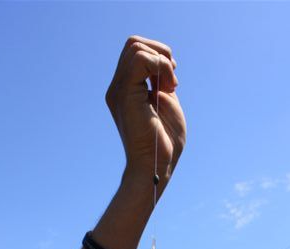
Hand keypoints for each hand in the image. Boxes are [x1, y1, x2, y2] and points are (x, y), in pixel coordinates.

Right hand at [106, 36, 185, 183]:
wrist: (157, 165)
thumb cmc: (164, 143)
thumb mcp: (166, 103)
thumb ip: (161, 83)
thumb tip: (165, 63)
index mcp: (126, 90)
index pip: (135, 52)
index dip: (159, 57)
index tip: (172, 82)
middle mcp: (117, 88)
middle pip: (134, 43)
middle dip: (160, 53)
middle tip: (171, 82)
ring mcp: (119, 90)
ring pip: (136, 46)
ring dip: (162, 61)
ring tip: (169, 87)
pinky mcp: (126, 93)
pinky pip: (141, 58)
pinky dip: (160, 66)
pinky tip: (167, 89)